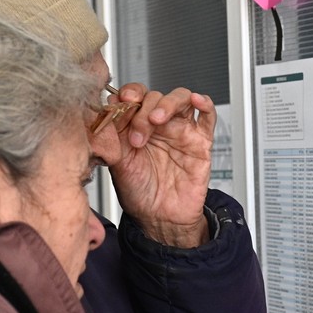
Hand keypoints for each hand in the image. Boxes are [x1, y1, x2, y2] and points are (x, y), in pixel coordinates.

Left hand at [106, 83, 216, 247]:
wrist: (159, 218)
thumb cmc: (139, 193)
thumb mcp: (117, 162)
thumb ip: (112, 134)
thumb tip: (105, 107)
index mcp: (136, 125)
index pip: (134, 96)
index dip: (128, 94)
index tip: (121, 102)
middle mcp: (159, 125)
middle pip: (155, 97)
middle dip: (143, 110)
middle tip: (136, 135)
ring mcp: (180, 131)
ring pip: (180, 98)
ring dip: (167, 103)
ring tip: (157, 120)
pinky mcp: (201, 142)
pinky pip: (208, 116)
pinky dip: (204, 103)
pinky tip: (195, 100)